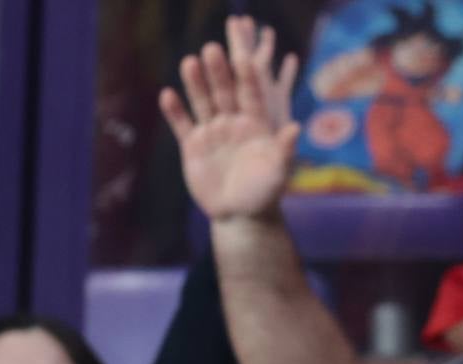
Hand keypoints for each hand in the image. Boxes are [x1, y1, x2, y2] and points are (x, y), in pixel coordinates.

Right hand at [159, 15, 301, 224]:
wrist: (240, 215)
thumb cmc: (264, 193)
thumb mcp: (278, 172)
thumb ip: (284, 149)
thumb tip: (296, 127)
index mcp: (255, 123)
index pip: (251, 95)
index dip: (247, 78)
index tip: (244, 58)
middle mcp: (232, 121)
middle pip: (224, 92)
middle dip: (219, 72)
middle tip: (212, 49)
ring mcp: (211, 131)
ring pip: (202, 102)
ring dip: (195, 83)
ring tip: (189, 62)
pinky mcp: (192, 145)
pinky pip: (182, 124)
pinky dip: (174, 111)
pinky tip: (166, 94)